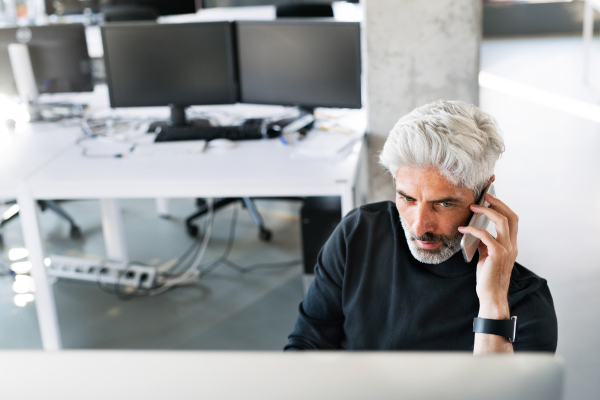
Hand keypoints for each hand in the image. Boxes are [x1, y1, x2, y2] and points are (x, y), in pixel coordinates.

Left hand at [457, 194, 518, 318]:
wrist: (491, 296)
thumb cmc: (488, 277)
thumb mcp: (487, 256)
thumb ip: (486, 243)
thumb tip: (475, 230)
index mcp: (511, 245)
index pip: (512, 220)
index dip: (503, 206)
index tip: (490, 198)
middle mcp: (512, 245)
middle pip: (511, 216)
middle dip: (498, 203)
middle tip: (484, 196)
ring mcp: (507, 250)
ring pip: (502, 222)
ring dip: (486, 211)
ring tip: (473, 208)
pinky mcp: (497, 255)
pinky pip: (486, 235)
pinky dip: (473, 229)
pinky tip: (463, 229)